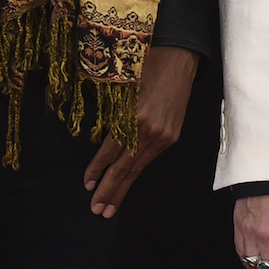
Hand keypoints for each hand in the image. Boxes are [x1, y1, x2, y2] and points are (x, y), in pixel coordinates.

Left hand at [84, 45, 199, 216]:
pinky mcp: (172, 135)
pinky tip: (127, 183)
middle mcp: (150, 130)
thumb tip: (101, 138)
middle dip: (110, 190)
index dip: (98, 169)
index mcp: (135, 116)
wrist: (180, 58)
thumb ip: (114, 113)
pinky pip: (149, 158)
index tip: (87, 185)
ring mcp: (164, 135)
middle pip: (126, 167)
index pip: (111, 151)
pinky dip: (136, 171)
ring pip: (138, 167)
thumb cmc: (147, 63)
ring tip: (110, 207)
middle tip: (97, 210)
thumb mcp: (123, 86)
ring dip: (123, 188)